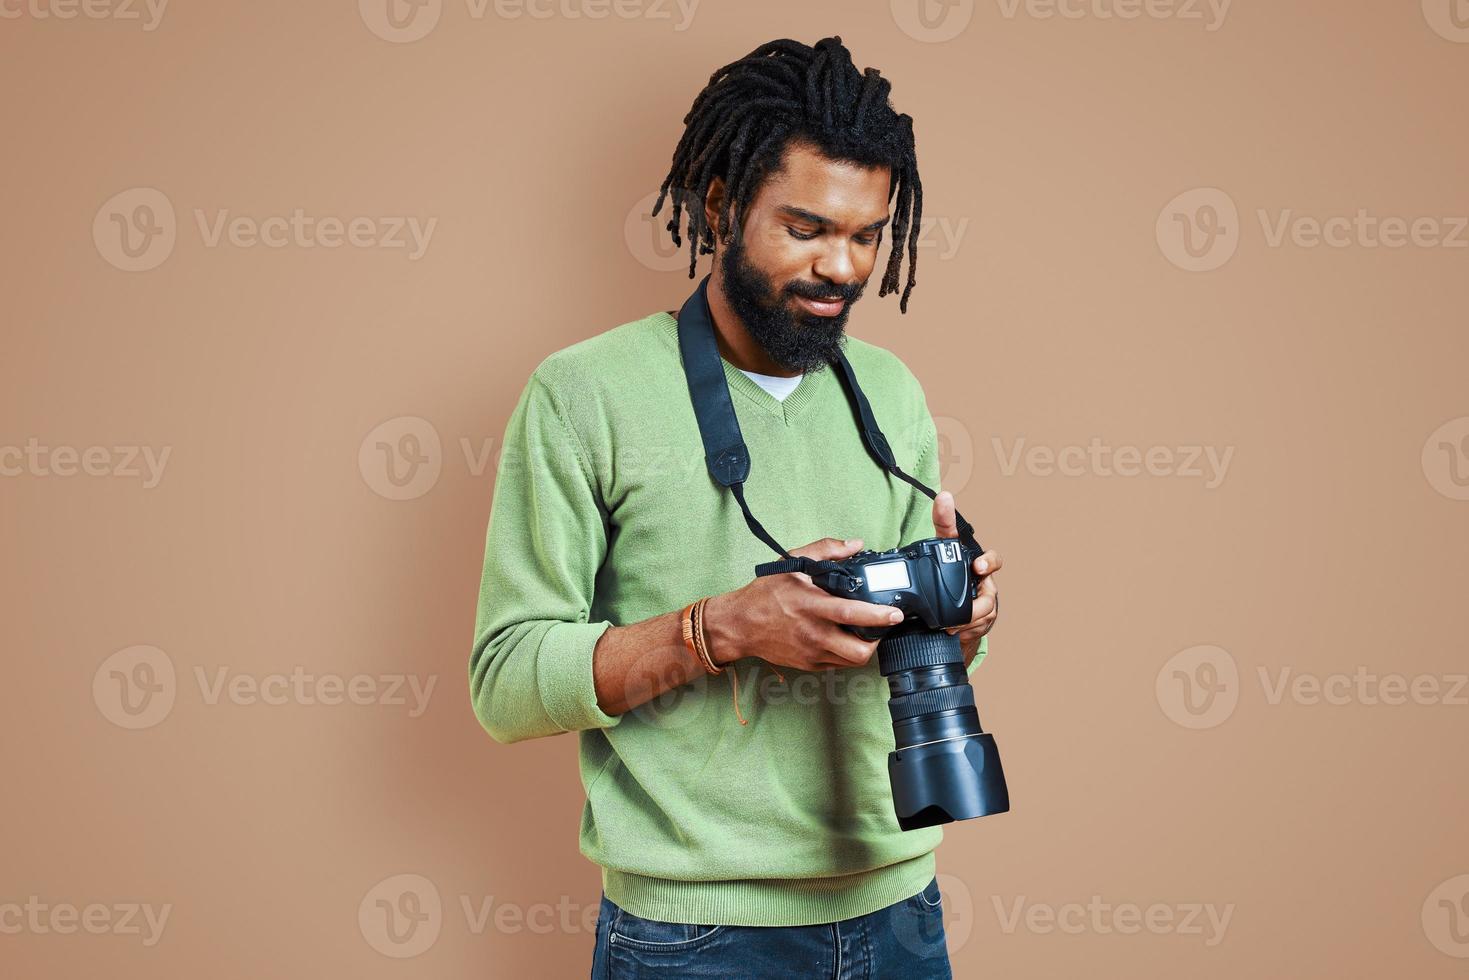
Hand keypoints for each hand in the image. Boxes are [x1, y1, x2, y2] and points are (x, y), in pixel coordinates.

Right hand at [702, 537, 904, 670]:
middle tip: (883, 626)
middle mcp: (813, 634)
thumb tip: (855, 545)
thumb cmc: (765, 593)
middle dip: (878, 641)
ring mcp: (811, 653)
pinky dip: (846, 652)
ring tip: (866, 631)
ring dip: (865, 647)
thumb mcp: (792, 563)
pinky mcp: (809, 665)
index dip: (878, 616)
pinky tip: (844, 637)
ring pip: (851, 661)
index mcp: (811, 606)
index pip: (852, 614)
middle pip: (859, 651)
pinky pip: (838, 664)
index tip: (896, 613)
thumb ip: (825, 550)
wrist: (739, 625)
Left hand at [931, 491, 1000, 664]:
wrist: (944, 607)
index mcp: (978, 567)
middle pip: (989, 598)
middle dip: (976, 609)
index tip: (978, 566)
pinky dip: (964, 633)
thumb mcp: (943, 548)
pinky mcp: (980, 625)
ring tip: (948, 626)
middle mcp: (985, 586)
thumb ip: (943, 523)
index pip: (993, 561)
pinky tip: (952, 633)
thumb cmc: (947, 573)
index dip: (989, 562)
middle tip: (958, 616)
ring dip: (966, 623)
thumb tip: (944, 496)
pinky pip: (976, 631)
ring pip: (983, 617)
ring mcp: (985, 607)